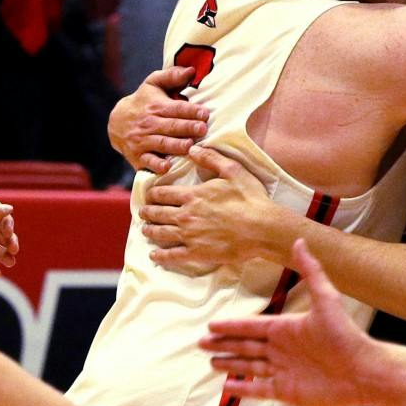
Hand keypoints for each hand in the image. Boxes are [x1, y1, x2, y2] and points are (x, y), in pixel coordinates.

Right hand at [109, 64, 209, 174]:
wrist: (116, 122)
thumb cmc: (143, 101)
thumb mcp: (153, 84)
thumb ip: (172, 76)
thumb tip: (191, 70)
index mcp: (157, 106)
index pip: (176, 108)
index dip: (190, 110)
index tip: (204, 113)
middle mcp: (150, 124)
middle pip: (171, 126)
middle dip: (187, 127)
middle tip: (202, 129)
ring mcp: (143, 141)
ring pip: (161, 143)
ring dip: (175, 146)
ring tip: (189, 146)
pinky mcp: (138, 156)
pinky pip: (147, 161)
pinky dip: (156, 165)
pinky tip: (166, 167)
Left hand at [142, 144, 288, 273]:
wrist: (263, 228)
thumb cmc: (251, 198)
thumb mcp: (233, 171)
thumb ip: (211, 158)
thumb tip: (192, 149)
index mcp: (193, 195)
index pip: (162, 193)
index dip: (152, 194)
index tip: (149, 195)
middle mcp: (186, 215)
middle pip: (157, 213)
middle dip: (147, 212)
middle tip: (143, 213)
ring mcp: (190, 235)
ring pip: (160, 233)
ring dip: (149, 231)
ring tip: (145, 230)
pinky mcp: (197, 252)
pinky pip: (172, 255)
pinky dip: (160, 256)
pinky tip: (154, 255)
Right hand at [200, 242, 376, 405]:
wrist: (363, 371)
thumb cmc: (345, 335)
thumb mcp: (326, 299)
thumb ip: (310, 271)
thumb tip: (299, 241)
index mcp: (286, 328)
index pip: (251, 326)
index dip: (231, 326)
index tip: (211, 324)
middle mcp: (281, 349)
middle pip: (245, 346)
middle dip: (223, 345)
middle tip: (201, 343)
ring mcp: (282, 372)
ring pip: (249, 367)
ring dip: (230, 364)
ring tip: (211, 363)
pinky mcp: (286, 392)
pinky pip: (258, 390)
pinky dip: (242, 389)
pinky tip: (226, 388)